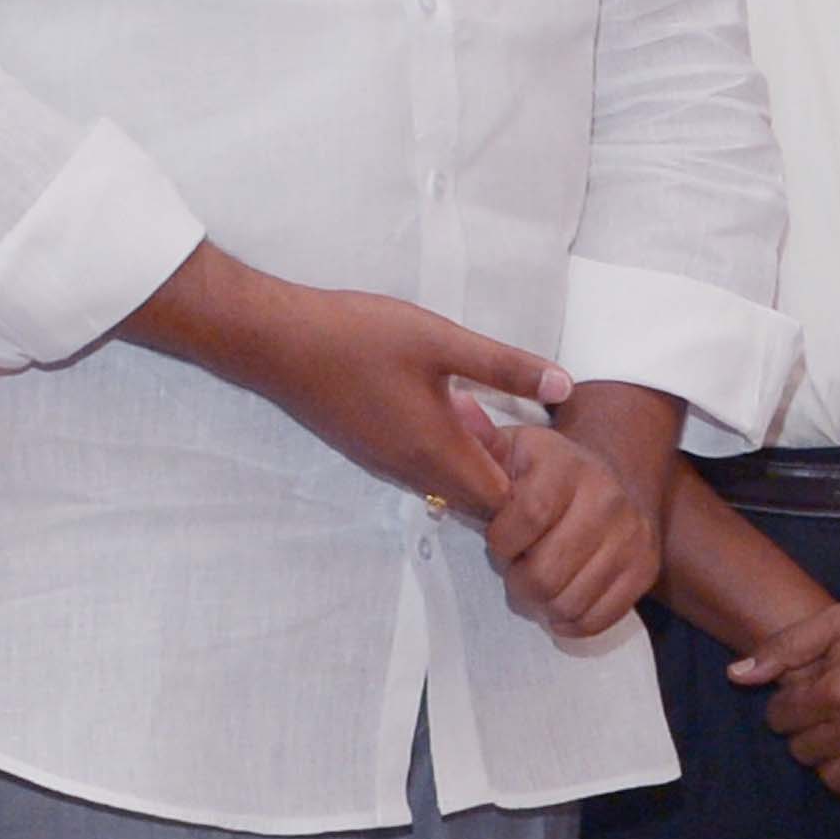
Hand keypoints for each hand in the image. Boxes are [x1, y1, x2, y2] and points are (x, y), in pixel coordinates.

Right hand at [161, 256, 562, 515]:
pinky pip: (421, 467)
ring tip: (496, 418)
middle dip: (510, 478)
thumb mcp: (443, 340)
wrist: (274, 341)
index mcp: (437, 452)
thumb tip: (565, 385)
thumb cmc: (358, 336)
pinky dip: (447, 450)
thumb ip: (505, 366)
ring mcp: (386, 464)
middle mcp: (412, 471)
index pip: (502, 502)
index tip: (553, 455)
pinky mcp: (368, 450)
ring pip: (447, 483)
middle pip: (477, 499)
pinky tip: (453, 407)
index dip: (534, 487)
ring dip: (476, 461)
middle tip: (532, 435)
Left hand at [477, 412, 660, 647]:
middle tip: (518, 567)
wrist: (618, 475)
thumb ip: (481, 441)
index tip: (498, 539)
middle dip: (518, 579)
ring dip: (542, 603)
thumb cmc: (547, 470)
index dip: (503, 542)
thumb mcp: (513, 448)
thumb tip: (454, 402)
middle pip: (546, 571)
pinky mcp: (646, 569)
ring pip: (569, 601)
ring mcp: (631, 537)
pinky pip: (598, 618)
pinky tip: (561, 601)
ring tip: (539, 581)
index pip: (528, 517)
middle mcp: (607, 498)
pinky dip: (570, 620)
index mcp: (567, 467)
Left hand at [737, 587, 839, 834]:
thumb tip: (736, 675)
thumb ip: (783, 647)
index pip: (781, 719)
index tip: (795, 702)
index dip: (782, 709)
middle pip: (804, 751)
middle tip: (818, 720)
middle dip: (802, 734)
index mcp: (837, 688)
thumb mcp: (836, 620)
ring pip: (833, 778)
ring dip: (828, 762)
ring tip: (837, 742)